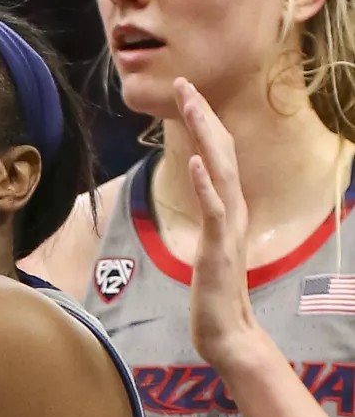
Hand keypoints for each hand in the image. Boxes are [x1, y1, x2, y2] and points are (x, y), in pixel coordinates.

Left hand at [176, 79, 262, 370]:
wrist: (226, 333)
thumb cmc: (214, 293)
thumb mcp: (209, 247)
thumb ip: (210, 221)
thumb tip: (204, 197)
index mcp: (228, 209)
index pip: (217, 155)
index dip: (203, 123)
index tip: (187, 93)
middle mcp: (233, 211)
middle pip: (220, 152)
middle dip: (201, 116)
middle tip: (184, 82)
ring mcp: (228, 229)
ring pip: (218, 171)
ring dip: (203, 136)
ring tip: (190, 104)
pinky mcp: (219, 249)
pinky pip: (214, 210)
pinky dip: (205, 183)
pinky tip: (195, 161)